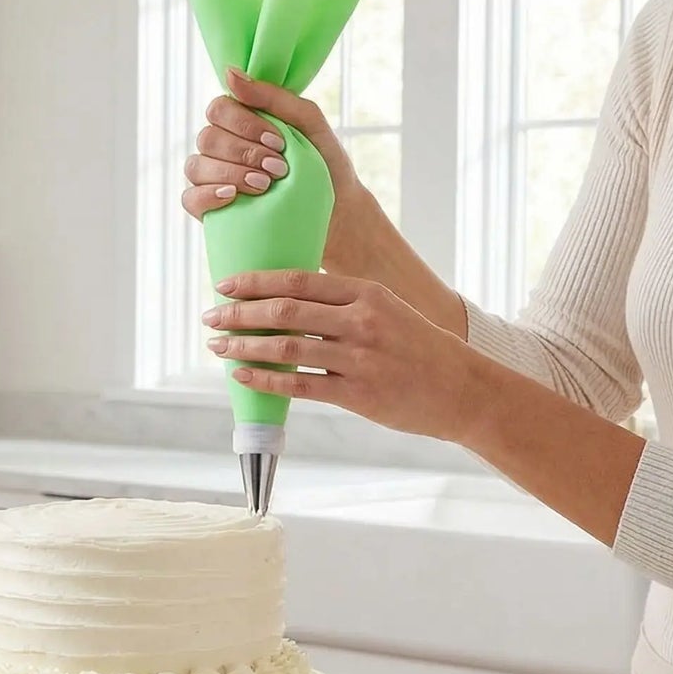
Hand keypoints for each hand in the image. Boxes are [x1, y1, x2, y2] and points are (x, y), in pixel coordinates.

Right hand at [181, 68, 386, 266]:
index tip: (278, 141)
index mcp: (239, 121)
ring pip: (197, 166)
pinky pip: (189, 198)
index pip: (218, 109)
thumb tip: (230, 73)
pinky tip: (233, 197)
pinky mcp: (208, 208)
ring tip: (265, 185)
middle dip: (245, 153)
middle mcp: (220, 146)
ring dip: (232, 173)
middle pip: (208, 138)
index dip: (244, 124)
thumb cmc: (323, 162)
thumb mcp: (307, 121)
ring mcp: (211, 177)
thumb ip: (272, 96)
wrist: (336, 209)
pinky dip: (208, 195)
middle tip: (278, 168)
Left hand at [202, 268, 488, 441]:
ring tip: (217, 346)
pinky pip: (299, 385)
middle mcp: (361, 320)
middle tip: (210, 316)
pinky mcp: (358, 393)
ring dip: (244, 345)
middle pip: (286, 310)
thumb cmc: (418, 349)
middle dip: (240, 312)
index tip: (225, 285)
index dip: (256, 282)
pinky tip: (241, 375)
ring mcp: (360, 357)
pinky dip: (265, 379)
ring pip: (287, 346)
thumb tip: (286, 299)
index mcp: (366, 293)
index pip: (299, 280)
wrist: (462, 390)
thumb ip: (342, 303)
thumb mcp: (387, 309)